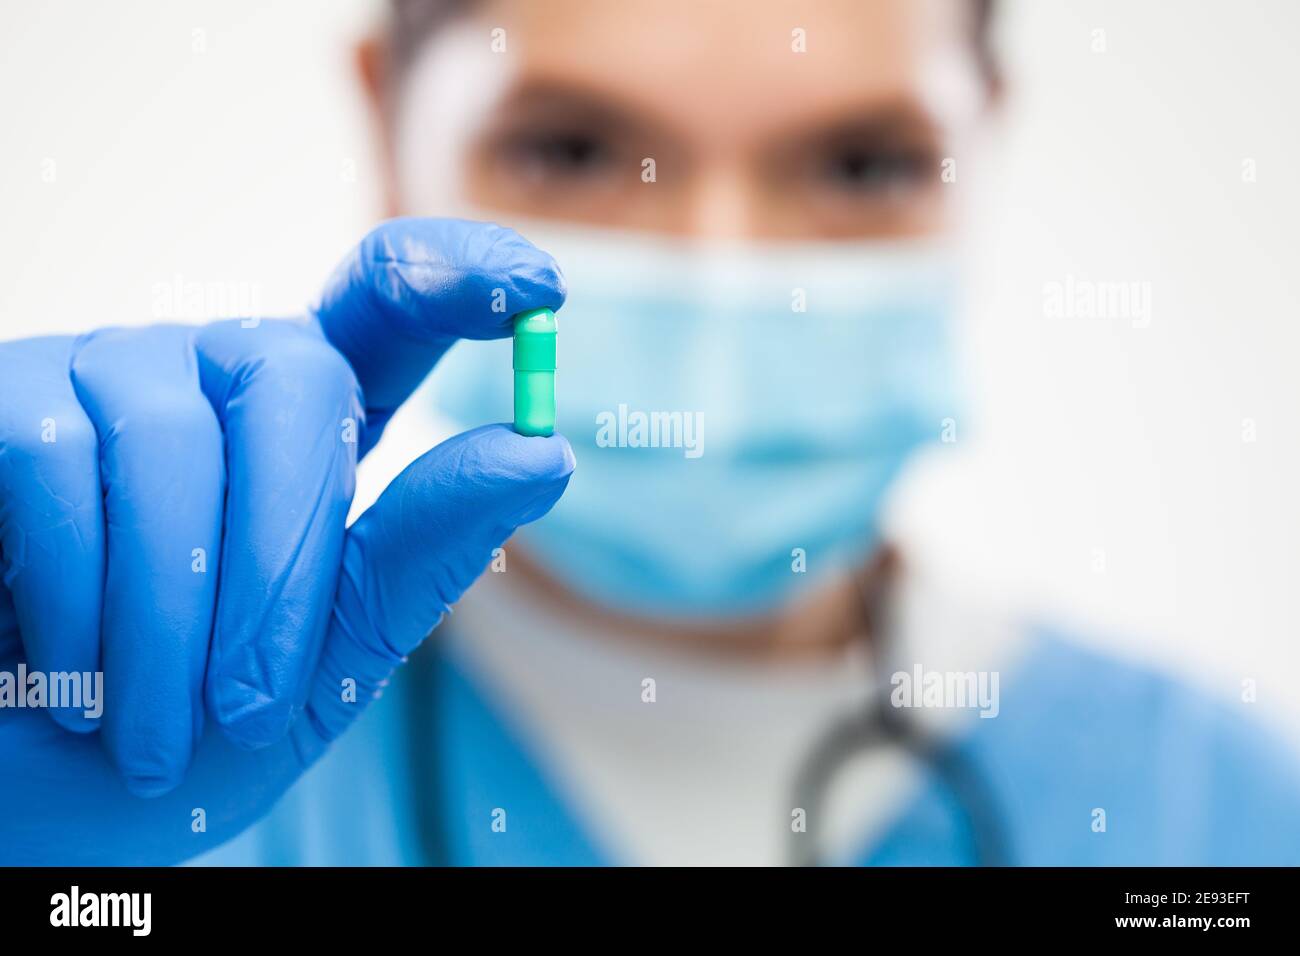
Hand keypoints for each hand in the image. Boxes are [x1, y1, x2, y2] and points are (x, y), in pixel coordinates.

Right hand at [0, 217, 572, 862]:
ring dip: (171, 616)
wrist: (38, 792)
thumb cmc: (193, 729)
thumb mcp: (328, 660)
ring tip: (154, 733)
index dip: (462, 276)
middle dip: (285, 560)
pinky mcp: (6, 400)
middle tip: (251, 707)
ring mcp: (109, 374)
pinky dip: (76, 596)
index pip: (392, 307)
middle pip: (298, 378)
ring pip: (173, 440)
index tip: (541, 290)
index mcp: (314, 429)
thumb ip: (419, 554)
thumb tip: (541, 452)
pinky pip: (55, 461)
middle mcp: (218, 373)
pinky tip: (67, 675)